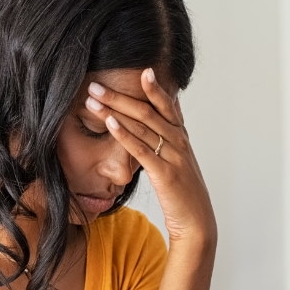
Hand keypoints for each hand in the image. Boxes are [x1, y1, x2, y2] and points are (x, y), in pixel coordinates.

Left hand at [86, 69, 215, 244]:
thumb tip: (168, 111)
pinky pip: (141, 150)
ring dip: (115, 110)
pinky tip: (110, 124)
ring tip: (93, 99)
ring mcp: (173, 156)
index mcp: (181, 137)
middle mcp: (179, 142)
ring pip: (142, 127)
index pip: (167, 106)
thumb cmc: (183, 192)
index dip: (154, 87)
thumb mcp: (179, 160)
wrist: (196, 221)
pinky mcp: (164, 173)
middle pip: (148, 111)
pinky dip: (125, 135)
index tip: (141, 69)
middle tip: (95, 84)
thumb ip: (172, 136)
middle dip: (119, 96)